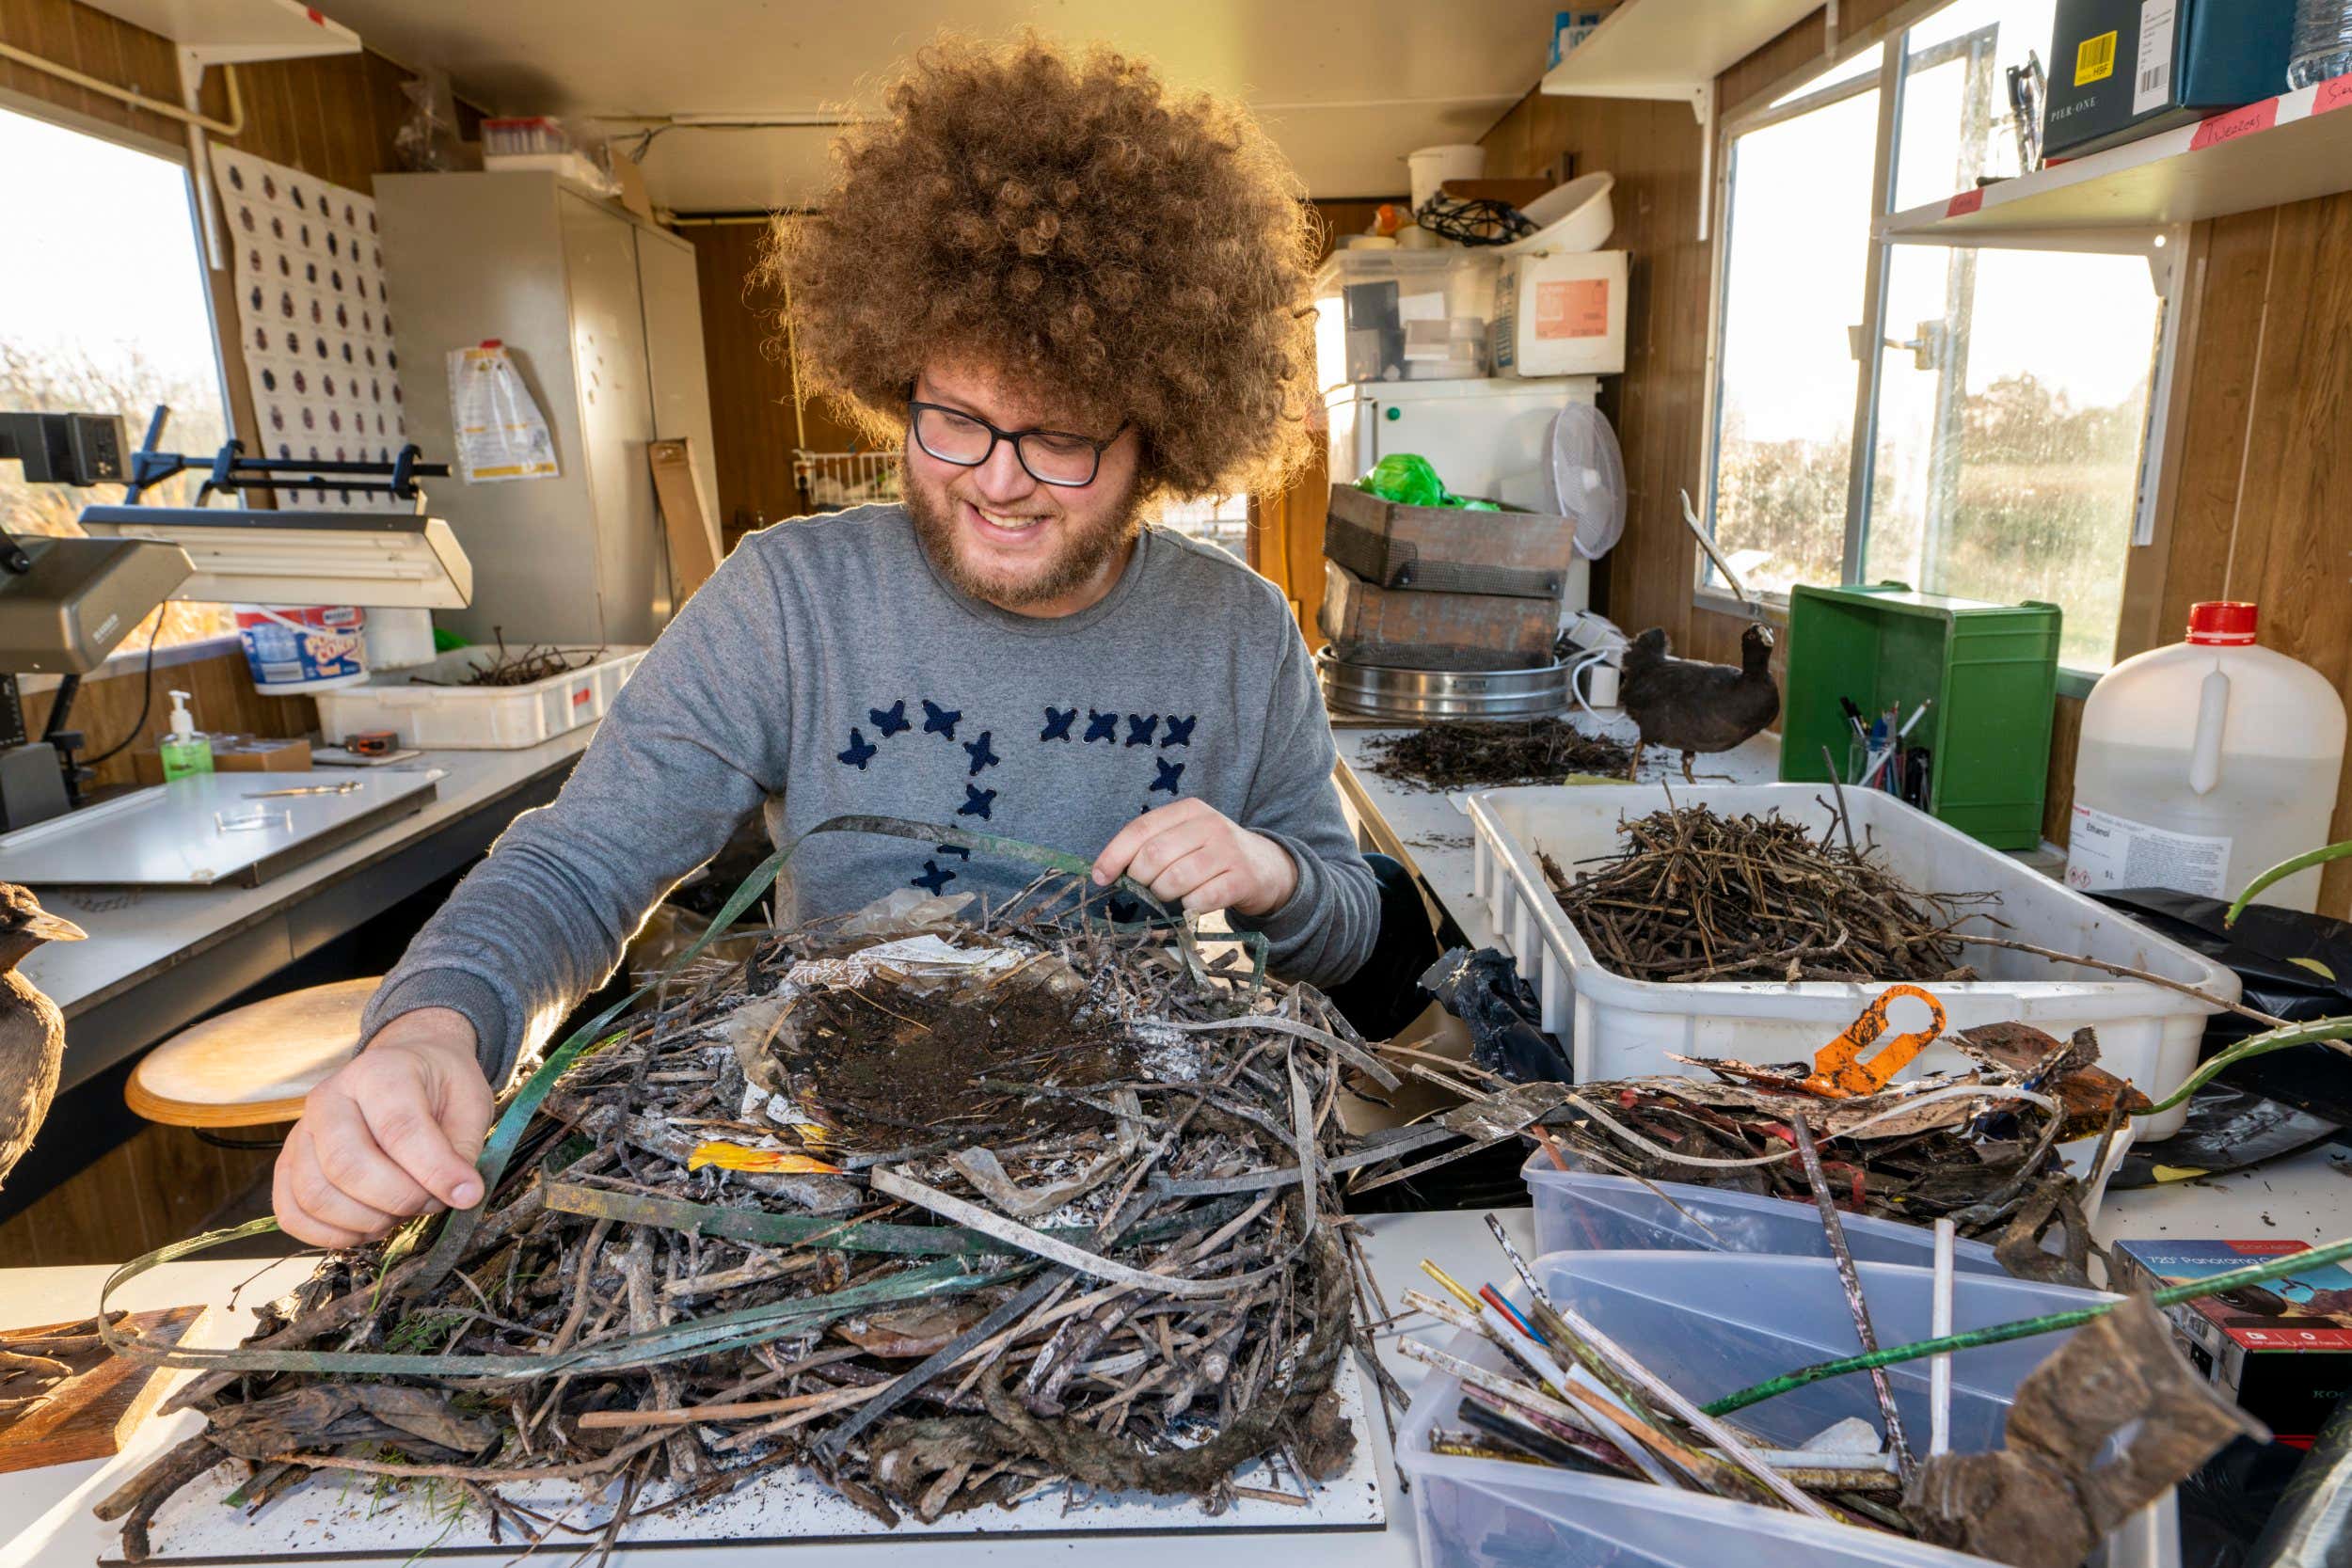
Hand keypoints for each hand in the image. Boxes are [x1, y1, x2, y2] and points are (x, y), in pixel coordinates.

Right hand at [273, 1007, 493, 1248]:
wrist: (403, 1069)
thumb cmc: (438, 1087)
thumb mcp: (469, 1101)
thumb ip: (463, 1147)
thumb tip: (462, 1195)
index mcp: (378, 1072)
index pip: (398, 1129)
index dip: (434, 1170)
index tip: (467, 1193)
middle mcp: (328, 1097)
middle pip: (346, 1166)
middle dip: (399, 1199)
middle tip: (431, 1202)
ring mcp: (301, 1132)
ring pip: (316, 1195)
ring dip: (366, 1221)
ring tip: (401, 1211)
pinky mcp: (288, 1164)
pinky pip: (291, 1213)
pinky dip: (330, 1235)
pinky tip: (367, 1228)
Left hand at [1091, 798, 1297, 917]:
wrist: (1267, 867)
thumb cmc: (1213, 854)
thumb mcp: (1186, 837)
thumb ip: (1151, 845)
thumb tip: (1105, 871)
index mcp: (1189, 810)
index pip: (1140, 829)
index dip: (1114, 855)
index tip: (1100, 877)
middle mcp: (1209, 825)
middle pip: (1153, 856)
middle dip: (1141, 880)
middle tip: (1149, 888)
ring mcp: (1227, 851)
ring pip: (1174, 880)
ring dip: (1164, 895)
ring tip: (1173, 894)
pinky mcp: (1241, 879)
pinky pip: (1199, 899)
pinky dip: (1188, 906)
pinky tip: (1194, 901)